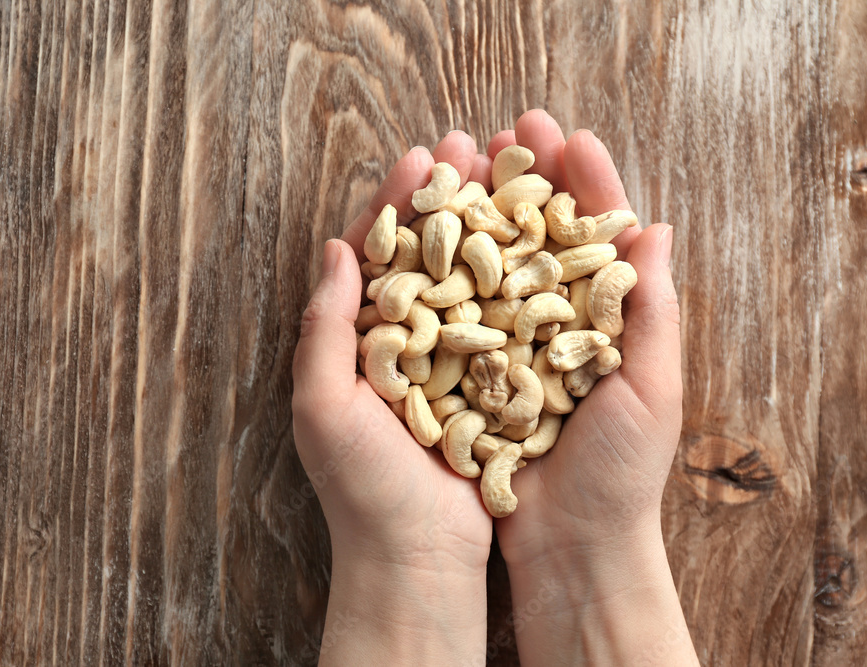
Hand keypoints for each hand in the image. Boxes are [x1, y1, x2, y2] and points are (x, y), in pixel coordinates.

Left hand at [291, 131, 493, 664]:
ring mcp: (449, 359)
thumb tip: (334, 248)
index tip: (419, 156)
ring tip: (509, 176)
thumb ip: (324, 328)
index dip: (393, 202)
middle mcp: (405, 341)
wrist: (418, 557)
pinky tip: (541, 244)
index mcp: (358, 340)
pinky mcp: (489, 383)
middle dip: (447, 198)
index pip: (374, 254)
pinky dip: (520, 281)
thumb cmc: (362, 489)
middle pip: (427, 252)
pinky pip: (505, 322)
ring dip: (487, 225)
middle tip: (470, 145)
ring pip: (470, 278)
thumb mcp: (324, 407)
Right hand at [489, 110, 697, 664]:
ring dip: (473, 209)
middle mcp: (552, 322)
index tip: (565, 134)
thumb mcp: (652, 392)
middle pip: (535, 235)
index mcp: (604, 318)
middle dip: (519, 179)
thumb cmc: (621, 476)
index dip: (583, 181)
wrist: (567, 546)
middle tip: (499, 130)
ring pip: (487, 263)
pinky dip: (434, 270)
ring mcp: (505, 344)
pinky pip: (447, 313)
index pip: (595, 234)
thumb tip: (658, 228)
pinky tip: (419, 232)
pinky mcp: (464, 372)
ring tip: (454, 161)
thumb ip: (654, 314)